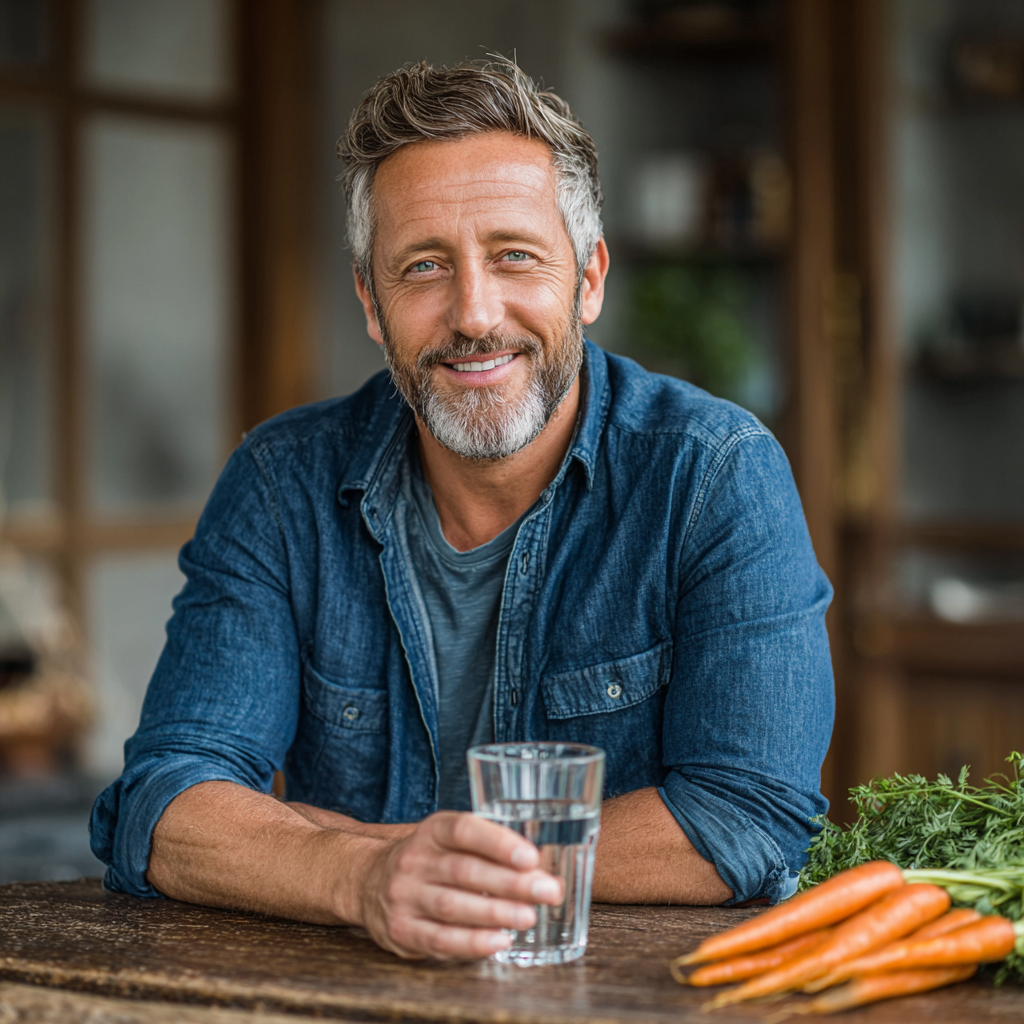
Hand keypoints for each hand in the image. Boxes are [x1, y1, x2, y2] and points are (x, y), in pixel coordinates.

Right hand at [355, 811, 563, 958]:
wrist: (368, 881)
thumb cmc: (429, 859)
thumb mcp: (448, 839)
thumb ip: (486, 847)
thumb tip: (541, 868)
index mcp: (432, 831)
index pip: (464, 830)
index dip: (498, 843)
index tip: (531, 857)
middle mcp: (414, 860)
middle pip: (465, 871)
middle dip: (511, 883)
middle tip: (547, 891)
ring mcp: (404, 896)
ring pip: (452, 905)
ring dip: (495, 913)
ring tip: (529, 916)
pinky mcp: (402, 930)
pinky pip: (440, 940)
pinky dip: (472, 942)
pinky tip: (499, 941)